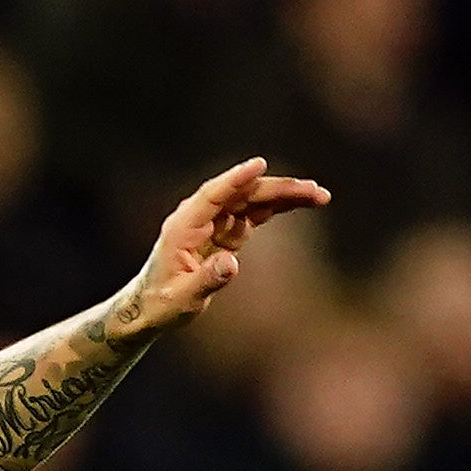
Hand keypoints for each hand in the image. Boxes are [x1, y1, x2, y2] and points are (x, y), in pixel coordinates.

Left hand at [115, 156, 327, 335]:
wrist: (151, 306)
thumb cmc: (162, 303)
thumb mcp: (183, 298)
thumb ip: (207, 280)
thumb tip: (232, 264)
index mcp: (183, 227)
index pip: (213, 195)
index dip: (236, 179)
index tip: (260, 164)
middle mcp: (198, 218)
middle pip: (242, 194)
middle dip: (277, 189)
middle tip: (313, 190)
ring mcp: (213, 222)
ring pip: (252, 201)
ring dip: (284, 196)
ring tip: (319, 196)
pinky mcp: (225, 231)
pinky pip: (254, 214)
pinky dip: (277, 208)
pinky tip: (302, 203)